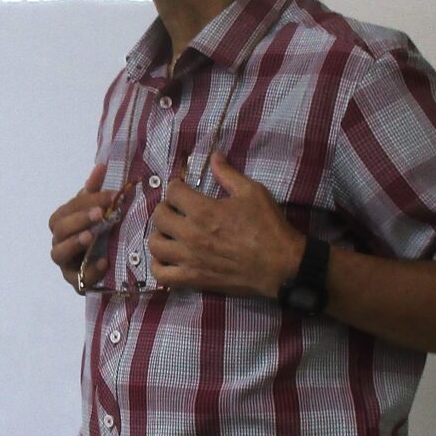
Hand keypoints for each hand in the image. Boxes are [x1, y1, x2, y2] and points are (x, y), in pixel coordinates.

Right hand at [48, 164, 111, 292]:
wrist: (105, 264)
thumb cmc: (97, 234)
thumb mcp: (95, 211)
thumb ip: (95, 191)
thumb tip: (101, 166)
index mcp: (62, 223)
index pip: (67, 210)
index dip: (86, 202)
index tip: (111, 196)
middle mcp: (59, 242)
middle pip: (59, 230)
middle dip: (78, 220)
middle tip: (99, 213)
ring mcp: (65, 264)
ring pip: (58, 254)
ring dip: (73, 244)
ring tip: (90, 237)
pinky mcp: (76, 283)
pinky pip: (77, 280)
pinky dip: (89, 271)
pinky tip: (104, 262)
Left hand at [147, 152, 302, 296]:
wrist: (280, 266)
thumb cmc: (268, 226)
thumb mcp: (252, 192)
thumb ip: (228, 174)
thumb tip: (214, 156)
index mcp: (203, 210)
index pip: (173, 192)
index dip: (177, 187)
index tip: (183, 189)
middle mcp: (190, 234)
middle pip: (159, 217)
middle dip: (165, 208)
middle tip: (176, 209)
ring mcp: (189, 259)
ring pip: (154, 245)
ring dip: (159, 235)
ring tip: (171, 232)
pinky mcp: (193, 279)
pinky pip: (161, 274)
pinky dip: (159, 265)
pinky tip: (168, 257)